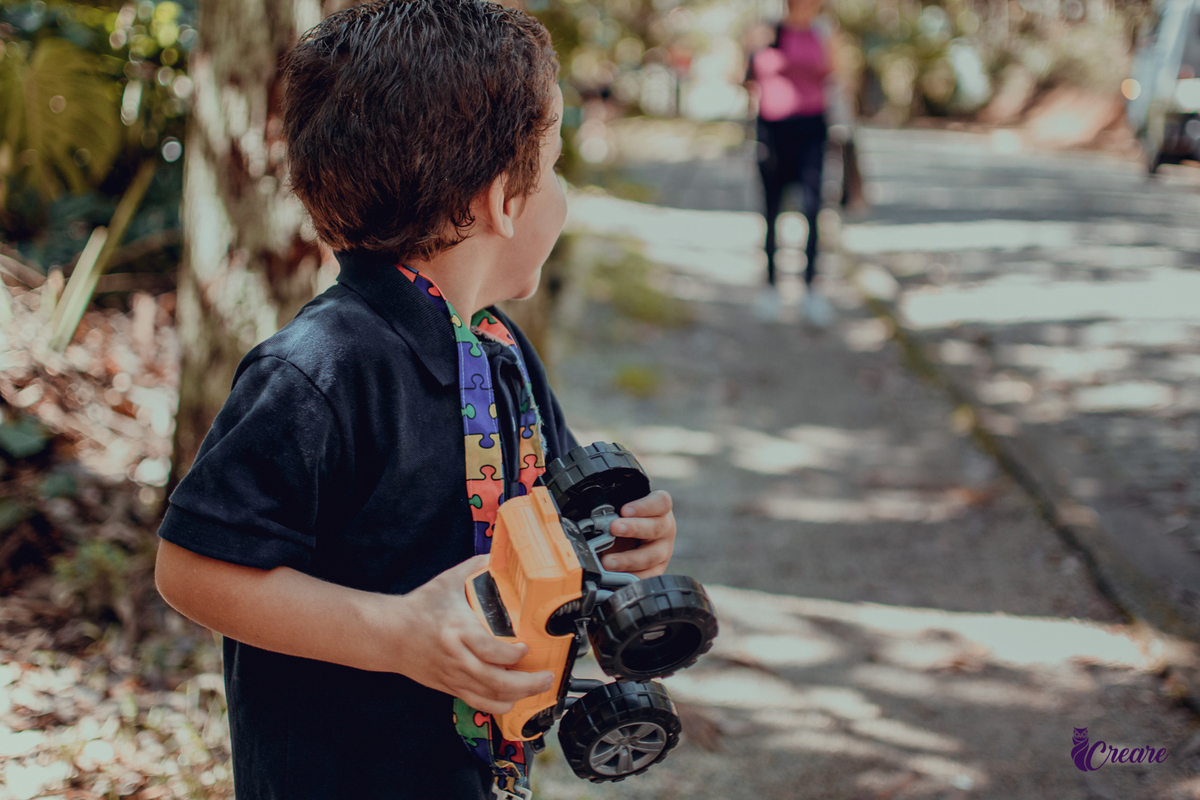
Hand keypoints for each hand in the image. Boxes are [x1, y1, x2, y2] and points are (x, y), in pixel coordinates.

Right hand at [388, 555, 554, 715]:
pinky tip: (514, 700)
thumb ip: (473, 568)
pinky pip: (478, 704)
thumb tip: (494, 555)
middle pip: (496, 680)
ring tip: (538, 688)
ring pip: (490, 696)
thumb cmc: (418, 608)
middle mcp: (457, 658)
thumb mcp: (446, 582)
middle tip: (546, 676)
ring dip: (518, 696)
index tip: (526, 647)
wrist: (389, 634)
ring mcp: (454, 676)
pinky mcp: (450, 687)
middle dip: (527, 682)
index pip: (490, 650)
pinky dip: (499, 705)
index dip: (513, 654)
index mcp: (458, 631)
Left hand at [600, 490, 675, 578]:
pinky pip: (647, 576)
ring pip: (651, 556)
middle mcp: (665, 529)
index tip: (624, 510)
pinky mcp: (657, 570)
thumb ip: (613, 511)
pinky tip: (617, 577)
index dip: (644, 506)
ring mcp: (663, 551)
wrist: (627, 541)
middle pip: (655, 528)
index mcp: (660, 509)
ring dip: (628, 559)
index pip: (661, 503)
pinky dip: (631, 577)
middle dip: (633, 528)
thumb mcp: (621, 512)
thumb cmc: (625, 522)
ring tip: (608, 561)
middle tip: (614, 528)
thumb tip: (595, 515)